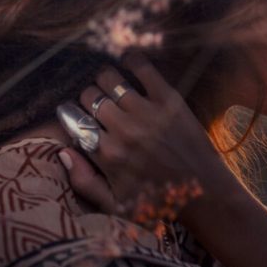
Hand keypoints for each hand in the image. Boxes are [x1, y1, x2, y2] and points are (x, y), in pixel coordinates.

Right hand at [58, 53, 230, 218]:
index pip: (73, 120)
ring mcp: (147, 113)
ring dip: (106, 80)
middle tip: (100, 105)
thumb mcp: (115, 206)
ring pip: (109, 79)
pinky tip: (128, 61)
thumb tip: (61, 151)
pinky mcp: (170, 101)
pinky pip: (143, 68)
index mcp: (107, 155)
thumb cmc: (159, 203)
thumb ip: (83, 181)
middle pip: (89, 96)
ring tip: (113, 86)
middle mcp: (123, 130)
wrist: (205, 193)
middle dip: (90, 99)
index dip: (73, 116)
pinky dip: (132, 60)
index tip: (80, 116)